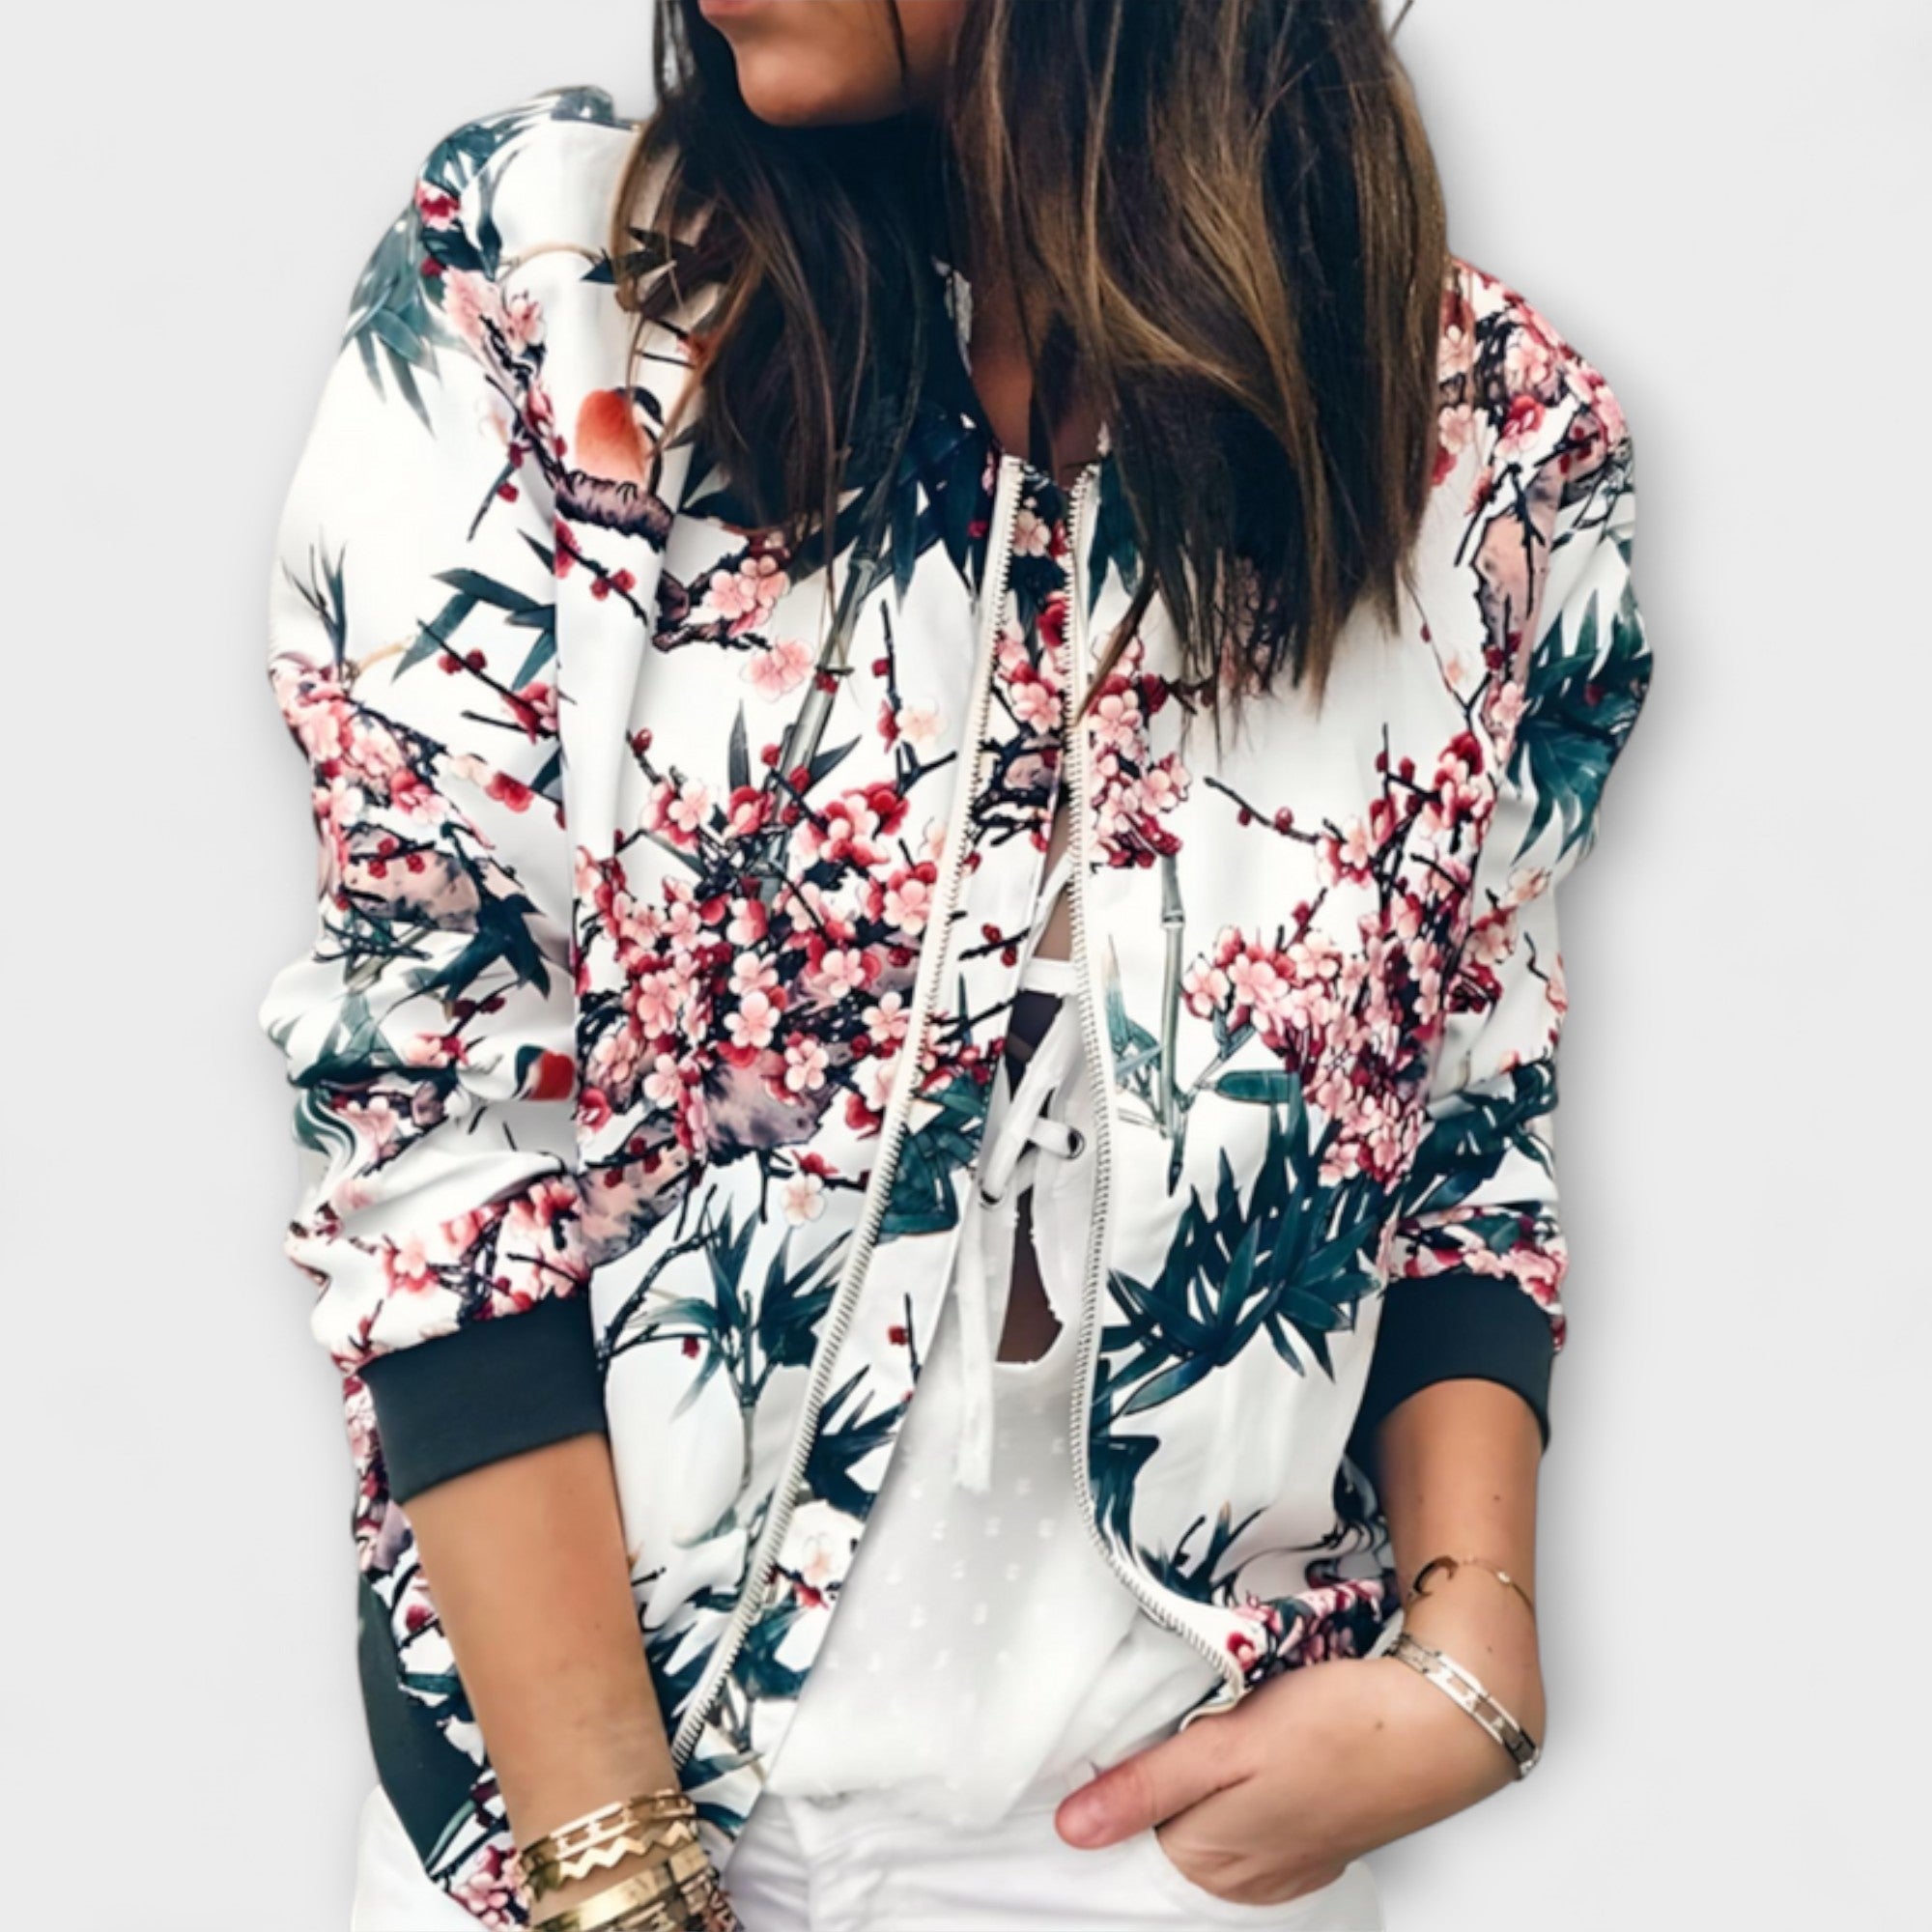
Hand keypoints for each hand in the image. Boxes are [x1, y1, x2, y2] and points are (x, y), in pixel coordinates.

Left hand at [1053, 1586, 1541, 1907]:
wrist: (1441, 1723)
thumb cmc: (1338, 1727)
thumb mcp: (1228, 1746)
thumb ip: (1149, 1788)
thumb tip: (1069, 1832)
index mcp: (1211, 1861)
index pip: (1124, 1847)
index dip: (1100, 1800)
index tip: (1077, 1760)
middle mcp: (1243, 1879)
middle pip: (1163, 1843)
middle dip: (1139, 1797)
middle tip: (1122, 1733)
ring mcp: (1282, 1864)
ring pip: (1204, 1834)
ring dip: (1184, 1794)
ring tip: (1175, 1736)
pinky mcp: (1313, 1837)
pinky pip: (1246, 1831)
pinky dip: (1227, 1799)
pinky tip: (1228, 1761)